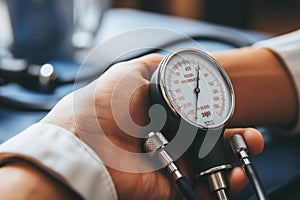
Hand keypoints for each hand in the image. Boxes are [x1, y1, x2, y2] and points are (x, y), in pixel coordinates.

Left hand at [41, 54, 263, 198]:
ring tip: (250, 147)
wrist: (86, 148)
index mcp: (161, 114)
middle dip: (234, 137)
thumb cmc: (103, 109)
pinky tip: (235, 173)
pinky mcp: (172, 185)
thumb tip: (170, 60)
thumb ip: (151, 66)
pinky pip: (203, 187)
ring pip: (211, 163)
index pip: (197, 114)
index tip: (228, 109)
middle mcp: (167, 138)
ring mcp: (171, 162)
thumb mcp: (128, 75)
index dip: (216, 112)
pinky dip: (224, 182)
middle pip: (208, 140)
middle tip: (249, 136)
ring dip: (235, 157)